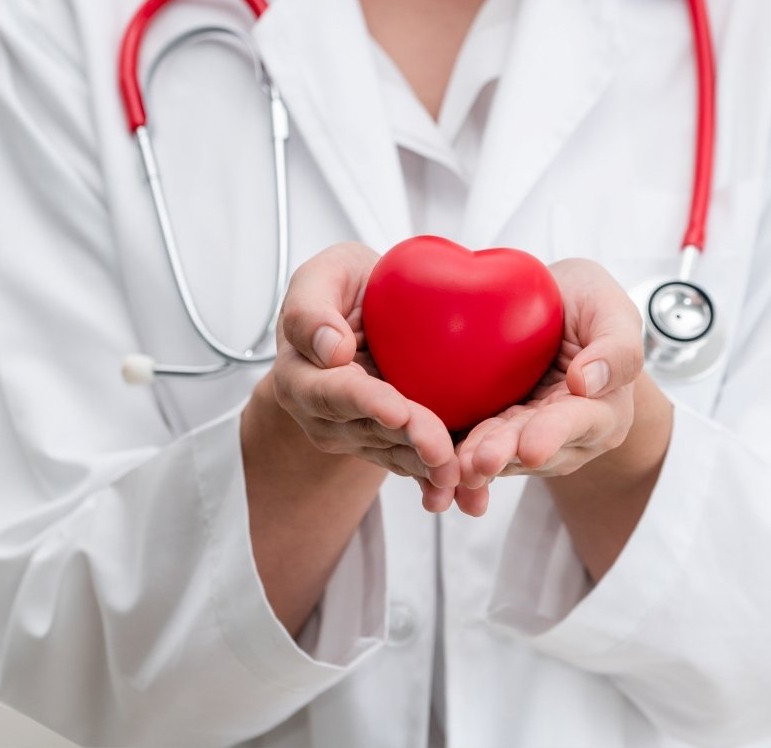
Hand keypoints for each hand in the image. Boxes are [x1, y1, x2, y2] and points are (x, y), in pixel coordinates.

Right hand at [257, 243, 460, 511]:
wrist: (367, 313)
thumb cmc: (343, 289)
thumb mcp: (323, 275)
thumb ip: (310, 308)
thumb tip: (330, 350)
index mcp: (302, 375)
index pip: (331, 391)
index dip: (364, 401)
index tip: (395, 409)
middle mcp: (326, 416)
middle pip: (369, 430)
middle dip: (408, 441)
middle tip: (442, 449)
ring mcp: (359, 435)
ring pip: (396, 454)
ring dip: (427, 468)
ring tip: (462, 477)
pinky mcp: (392, 445)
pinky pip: (415, 465)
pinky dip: (440, 480)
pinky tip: (468, 495)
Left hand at [454, 258, 646, 498]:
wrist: (549, 306)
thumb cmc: (588, 305)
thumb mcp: (612, 310)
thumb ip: (616, 346)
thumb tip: (588, 382)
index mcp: (601, 410)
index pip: (577, 423)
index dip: (553, 435)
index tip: (531, 448)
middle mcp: (565, 434)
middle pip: (531, 446)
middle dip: (504, 455)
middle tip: (479, 462)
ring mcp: (525, 435)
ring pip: (499, 453)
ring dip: (475, 462)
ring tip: (453, 467)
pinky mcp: (490, 430)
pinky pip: (471, 444)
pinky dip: (453, 455)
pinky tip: (433, 464)